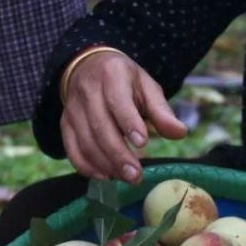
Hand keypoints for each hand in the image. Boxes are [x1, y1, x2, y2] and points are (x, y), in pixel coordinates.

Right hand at [61, 52, 187, 180]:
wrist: (89, 67)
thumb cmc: (125, 81)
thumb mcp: (147, 87)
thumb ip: (161, 111)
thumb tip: (180, 133)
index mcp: (112, 75)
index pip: (117, 101)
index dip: (129, 123)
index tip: (143, 143)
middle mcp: (87, 91)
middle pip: (100, 127)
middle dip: (118, 155)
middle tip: (136, 176)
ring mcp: (73, 108)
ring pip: (85, 141)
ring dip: (105, 164)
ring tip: (126, 178)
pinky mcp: (65, 123)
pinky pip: (71, 148)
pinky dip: (86, 166)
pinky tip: (105, 176)